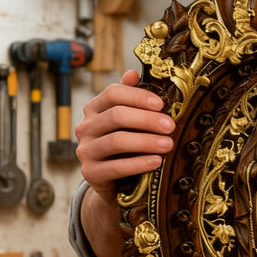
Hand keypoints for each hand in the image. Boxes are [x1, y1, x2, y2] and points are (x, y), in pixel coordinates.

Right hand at [75, 70, 174, 206]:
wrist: (113, 183)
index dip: (138, 96)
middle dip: (147, 120)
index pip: (113, 93)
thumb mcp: (128, 122)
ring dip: (146, 142)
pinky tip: (156, 162)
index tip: (161, 104)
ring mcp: (85, 151)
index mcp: (94, 109)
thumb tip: (133, 73)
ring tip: (168, 144)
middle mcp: (86, 127)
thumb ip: (130, 98)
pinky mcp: (90, 173)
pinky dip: (139, 163)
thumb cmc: (125, 146)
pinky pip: (115, 167)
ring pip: (116, 141)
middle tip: (171, 126)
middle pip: (116, 116)